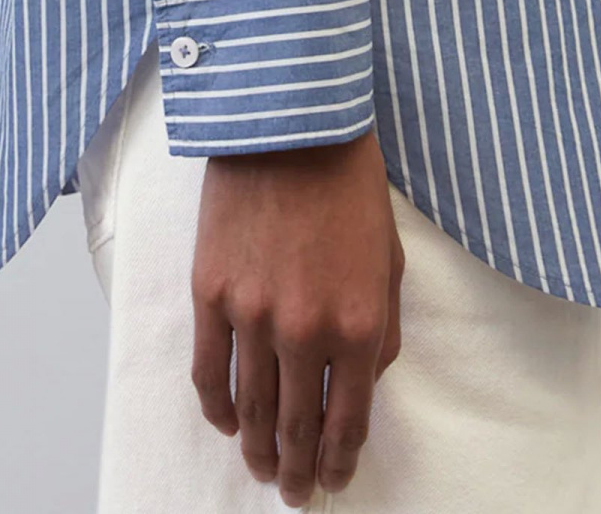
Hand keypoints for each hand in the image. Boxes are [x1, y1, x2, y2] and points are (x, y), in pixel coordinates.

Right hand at [189, 124, 404, 503]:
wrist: (291, 123)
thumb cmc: (349, 184)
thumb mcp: (390, 261)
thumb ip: (382, 332)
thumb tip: (361, 385)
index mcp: (359, 325)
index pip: (347, 422)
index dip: (339, 462)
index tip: (334, 481)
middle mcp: (306, 330)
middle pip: (296, 428)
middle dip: (299, 471)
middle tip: (297, 495)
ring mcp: (253, 314)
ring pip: (250, 409)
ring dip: (257, 450)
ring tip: (263, 470)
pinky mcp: (211, 293)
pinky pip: (209, 371)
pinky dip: (217, 408)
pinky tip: (227, 425)